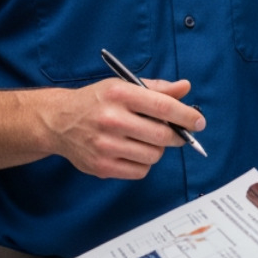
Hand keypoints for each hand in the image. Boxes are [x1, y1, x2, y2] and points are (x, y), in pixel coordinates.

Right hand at [38, 77, 204, 178]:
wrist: (58, 121)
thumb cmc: (95, 101)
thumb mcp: (122, 86)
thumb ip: (156, 89)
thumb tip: (185, 88)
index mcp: (119, 94)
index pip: (163, 107)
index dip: (187, 116)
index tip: (199, 122)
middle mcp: (111, 118)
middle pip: (162, 136)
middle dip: (176, 136)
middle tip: (177, 134)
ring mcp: (105, 145)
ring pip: (153, 156)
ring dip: (157, 149)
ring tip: (145, 140)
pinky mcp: (101, 166)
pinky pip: (140, 171)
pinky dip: (143, 164)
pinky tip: (133, 151)